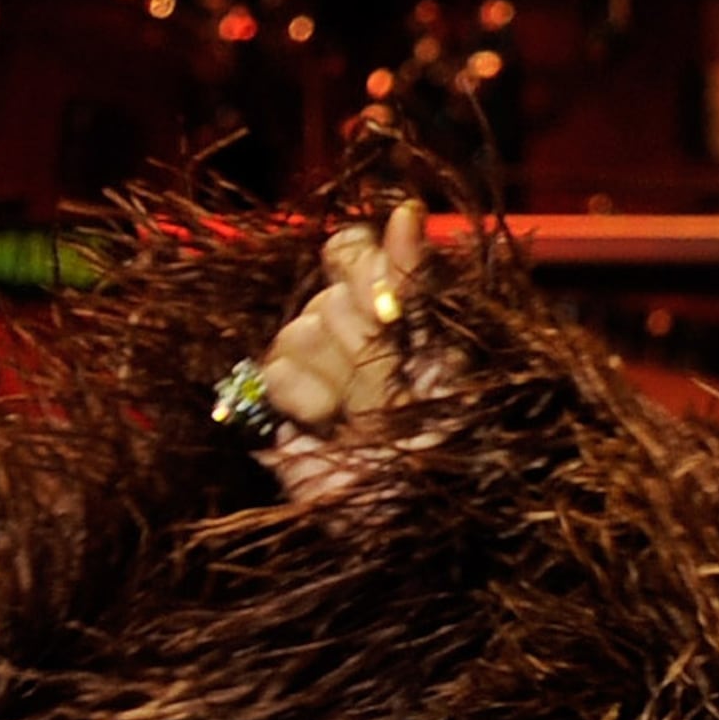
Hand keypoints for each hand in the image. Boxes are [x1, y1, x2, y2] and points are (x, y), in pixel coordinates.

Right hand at [260, 201, 428, 432]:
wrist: (410, 511)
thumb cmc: (445, 439)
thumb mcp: (444, 356)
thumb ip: (417, 283)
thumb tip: (405, 208)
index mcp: (391, 304)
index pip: (350, 248)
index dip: (362, 272)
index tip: (389, 314)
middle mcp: (345, 325)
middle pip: (326, 290)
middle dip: (364, 341)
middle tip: (391, 387)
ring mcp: (308, 362)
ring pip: (299, 329)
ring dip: (339, 378)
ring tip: (364, 416)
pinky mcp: (274, 401)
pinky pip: (274, 371)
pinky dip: (306, 401)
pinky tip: (328, 426)